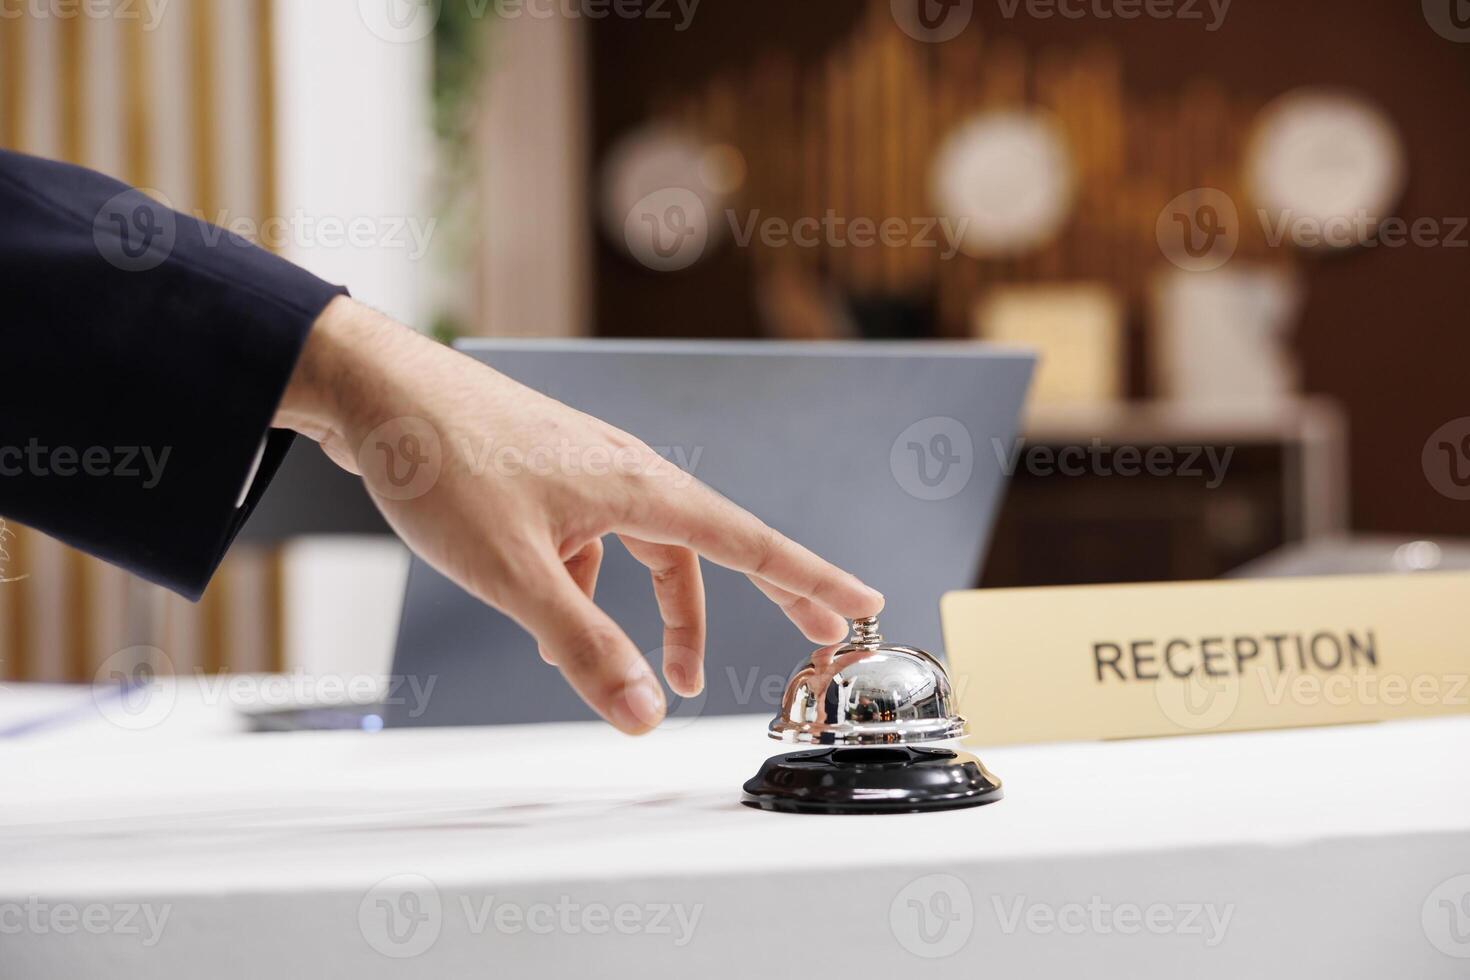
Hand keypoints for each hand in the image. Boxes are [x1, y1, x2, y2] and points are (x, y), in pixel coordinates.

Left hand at [274, 297, 883, 733]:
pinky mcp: (552, 477)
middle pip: (712, 549)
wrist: (375, 392)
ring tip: (643, 671)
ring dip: (657, 611)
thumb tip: (646, 714)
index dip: (811, 580)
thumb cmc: (444, 464)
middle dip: (759, 599)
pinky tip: (554, 616)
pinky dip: (592, 587)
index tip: (861, 604)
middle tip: (813, 637)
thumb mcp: (518, 575)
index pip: (750, 543)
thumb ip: (585, 647)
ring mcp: (589, 472)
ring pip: (647, 552)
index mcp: (640, 489)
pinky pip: (598, 542)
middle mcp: (628, 474)